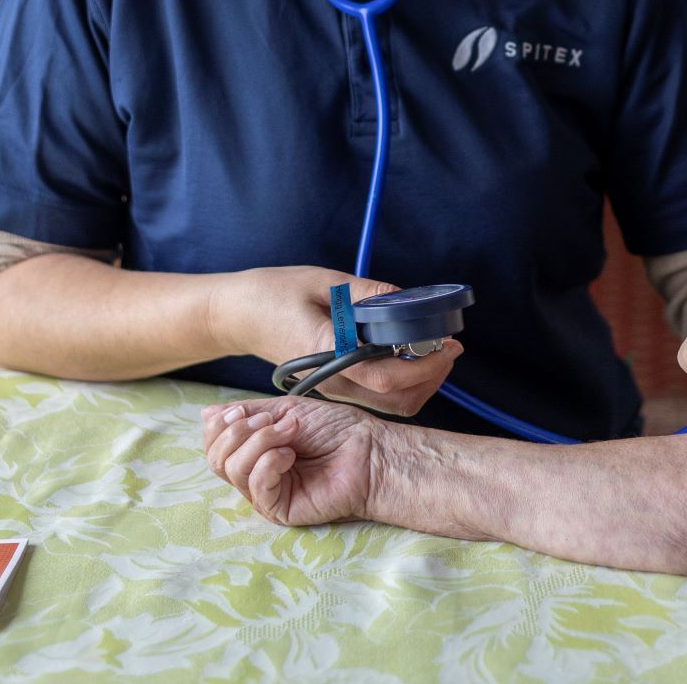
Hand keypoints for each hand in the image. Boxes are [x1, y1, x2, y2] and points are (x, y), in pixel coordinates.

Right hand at [202, 395, 381, 525]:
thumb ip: (248, 414)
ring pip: (232, 469)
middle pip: (215, 458)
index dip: (219, 425)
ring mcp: (266, 494)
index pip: (212, 444)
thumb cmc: (337, 430)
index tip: (243, 410)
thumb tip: (206, 413)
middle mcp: (255, 474)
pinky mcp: (278, 510)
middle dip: (239, 431)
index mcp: (254, 450)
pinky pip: (254, 485)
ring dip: (259, 441)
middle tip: (274, 420)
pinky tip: (290, 455)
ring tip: (290, 433)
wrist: (369, 450)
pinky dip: (268, 462)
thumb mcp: (286, 410)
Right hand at [226, 266, 460, 415]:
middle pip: (396, 400)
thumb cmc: (273, 294)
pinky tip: (410, 354)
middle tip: (449, 346)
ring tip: (435, 349)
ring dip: (421, 382)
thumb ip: (365, 293)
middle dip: (431, 377)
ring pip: (391, 404)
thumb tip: (405, 298)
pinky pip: (379, 396)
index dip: (424, 363)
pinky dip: (404, 382)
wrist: (237, 316)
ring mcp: (334, 388)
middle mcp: (332, 381)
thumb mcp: (322, 282)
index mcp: (326, 353)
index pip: (384, 374)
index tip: (447, 343)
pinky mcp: (336, 386)